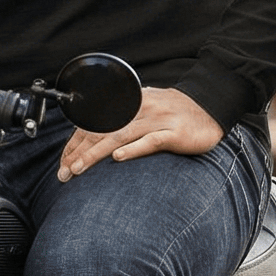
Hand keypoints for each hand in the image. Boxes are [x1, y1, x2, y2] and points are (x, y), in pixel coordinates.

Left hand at [57, 86, 223, 180]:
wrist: (212, 107)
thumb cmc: (176, 112)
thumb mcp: (146, 108)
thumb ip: (123, 119)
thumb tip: (94, 134)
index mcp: (130, 103)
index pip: (95, 122)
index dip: (76, 143)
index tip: (64, 162)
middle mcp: (140, 109)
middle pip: (102, 130)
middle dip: (79, 152)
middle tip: (64, 172)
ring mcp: (158, 120)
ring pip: (120, 136)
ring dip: (96, 153)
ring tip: (79, 168)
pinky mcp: (174, 133)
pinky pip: (151, 141)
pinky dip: (133, 149)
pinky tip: (118, 158)